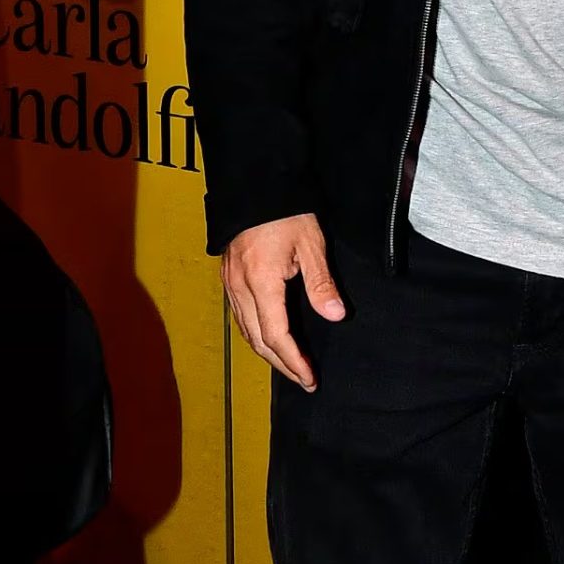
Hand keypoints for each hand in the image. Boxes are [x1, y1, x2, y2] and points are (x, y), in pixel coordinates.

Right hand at [221, 213, 345, 389]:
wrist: (255, 183)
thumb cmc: (286, 210)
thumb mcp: (311, 244)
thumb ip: (320, 283)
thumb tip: (334, 316)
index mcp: (261, 281)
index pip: (276, 335)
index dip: (293, 360)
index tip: (309, 377)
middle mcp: (240, 286)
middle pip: (258, 340)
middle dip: (281, 364)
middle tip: (303, 379)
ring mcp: (231, 282)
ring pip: (245, 330)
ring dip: (267, 352)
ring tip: (289, 365)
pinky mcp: (229, 275)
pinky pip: (240, 316)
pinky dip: (255, 334)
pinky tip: (269, 338)